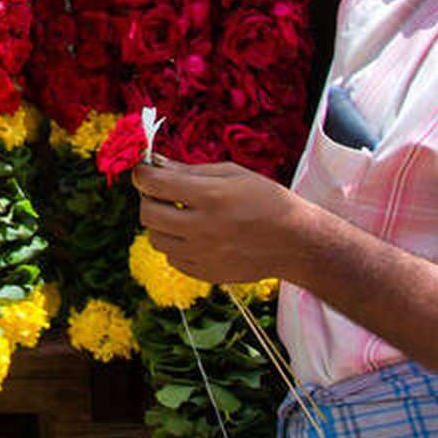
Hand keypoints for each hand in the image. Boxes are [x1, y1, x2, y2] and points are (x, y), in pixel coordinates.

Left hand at [132, 155, 314, 287]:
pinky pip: (172, 258)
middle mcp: (203, 228)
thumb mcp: (232, 174)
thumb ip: (189, 170)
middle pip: (147, 214)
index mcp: (210, 197)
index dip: (142, 174)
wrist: (295, 243)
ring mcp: (203, 255)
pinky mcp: (206, 273)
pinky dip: (176, 245)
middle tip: (160, 193)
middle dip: (148, 199)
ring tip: (178, 215)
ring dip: (160, 224)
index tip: (144, 171)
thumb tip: (155, 164)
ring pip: (156, 239)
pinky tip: (193, 235)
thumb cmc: (266, 200)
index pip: (154, 184)